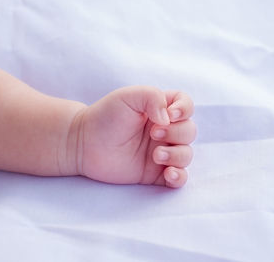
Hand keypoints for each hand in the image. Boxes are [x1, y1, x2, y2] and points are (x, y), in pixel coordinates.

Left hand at [77, 86, 195, 187]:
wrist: (84, 143)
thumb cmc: (105, 116)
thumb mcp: (129, 96)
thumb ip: (153, 97)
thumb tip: (169, 119)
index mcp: (160, 110)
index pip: (186, 106)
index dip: (185, 109)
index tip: (170, 115)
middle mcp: (164, 130)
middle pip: (189, 131)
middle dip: (177, 133)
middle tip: (153, 133)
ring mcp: (160, 152)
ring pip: (186, 154)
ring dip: (177, 155)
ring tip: (155, 156)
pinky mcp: (154, 173)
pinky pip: (178, 178)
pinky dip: (179, 177)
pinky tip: (169, 174)